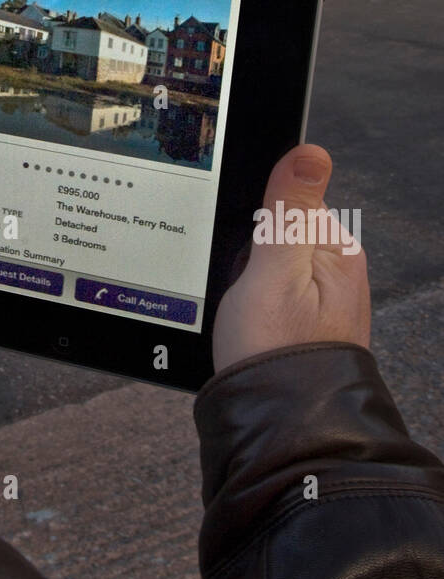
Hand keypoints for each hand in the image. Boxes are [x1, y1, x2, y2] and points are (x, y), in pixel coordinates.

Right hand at [212, 144, 370, 372]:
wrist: (277, 425)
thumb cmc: (277, 354)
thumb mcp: (274, 271)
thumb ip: (288, 210)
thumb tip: (310, 153)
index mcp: (337, 250)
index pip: (286, 202)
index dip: (250, 223)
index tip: (243, 255)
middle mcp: (335, 272)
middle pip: (272, 233)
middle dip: (243, 254)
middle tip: (243, 290)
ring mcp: (319, 300)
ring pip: (262, 266)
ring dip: (242, 283)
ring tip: (245, 316)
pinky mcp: (299, 322)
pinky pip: (264, 294)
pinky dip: (247, 305)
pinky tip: (245, 328)